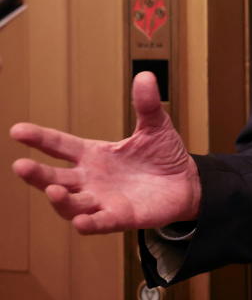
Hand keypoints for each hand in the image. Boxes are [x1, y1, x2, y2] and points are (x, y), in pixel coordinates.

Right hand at [10, 71, 200, 233]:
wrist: (186, 182)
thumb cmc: (163, 154)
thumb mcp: (156, 126)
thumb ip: (147, 104)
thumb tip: (146, 75)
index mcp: (94, 154)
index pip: (60, 145)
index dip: (39, 138)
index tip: (17, 130)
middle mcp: (91, 179)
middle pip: (56, 178)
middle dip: (37, 175)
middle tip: (20, 166)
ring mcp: (103, 200)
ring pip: (72, 204)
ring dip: (61, 200)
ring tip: (53, 190)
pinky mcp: (121, 217)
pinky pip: (101, 223)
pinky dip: (90, 224)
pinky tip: (81, 222)